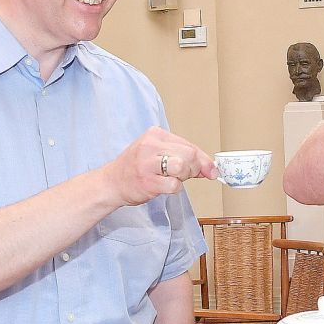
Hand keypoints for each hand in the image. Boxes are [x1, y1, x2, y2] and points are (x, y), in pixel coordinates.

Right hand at [100, 126, 216, 205]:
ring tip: (173, 179)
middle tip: (185, 176)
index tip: (212, 171)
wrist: (111, 183)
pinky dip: (174, 188)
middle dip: (194, 169)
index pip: (189, 145)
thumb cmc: (137, 168)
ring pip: (182, 166)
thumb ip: (183, 157)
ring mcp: (147, 163)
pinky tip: (163, 186)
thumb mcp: (158, 154)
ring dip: (183, 177)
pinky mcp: (147, 180)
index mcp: (156, 134)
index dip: (204, 160)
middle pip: (189, 155)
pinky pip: (174, 185)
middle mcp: (151, 145)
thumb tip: (210, 169)